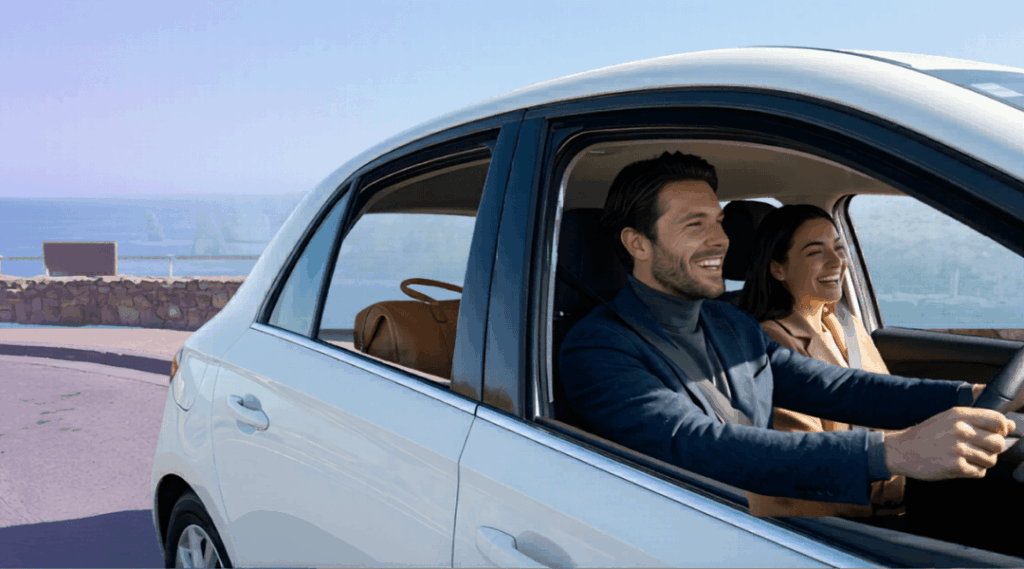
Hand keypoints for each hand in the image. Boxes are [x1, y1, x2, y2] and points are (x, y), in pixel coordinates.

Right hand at [884, 407, 1015, 480]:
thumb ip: (979, 420)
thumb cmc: (927, 434)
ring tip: (966, 457)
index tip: (995, 434)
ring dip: (983, 461)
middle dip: (993, 449)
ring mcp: (958, 449)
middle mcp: (960, 430)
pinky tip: (960, 465)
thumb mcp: (949, 419)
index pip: (998, 421)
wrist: (902, 450)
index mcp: (959, 415)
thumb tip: (1012, 425)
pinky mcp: (956, 467)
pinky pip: (980, 472)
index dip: (1002, 430)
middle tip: (978, 449)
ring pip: (991, 460)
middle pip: (998, 443)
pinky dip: (973, 471)